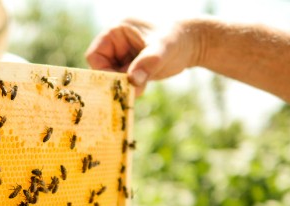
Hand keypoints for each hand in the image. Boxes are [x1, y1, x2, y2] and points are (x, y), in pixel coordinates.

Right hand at [85, 19, 202, 95]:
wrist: (193, 44)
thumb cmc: (177, 38)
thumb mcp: (162, 48)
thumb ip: (148, 62)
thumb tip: (132, 80)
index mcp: (117, 31)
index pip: (95, 54)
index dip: (101, 70)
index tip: (116, 81)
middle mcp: (116, 44)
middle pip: (102, 68)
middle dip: (114, 81)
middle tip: (128, 90)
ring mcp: (123, 57)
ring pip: (112, 78)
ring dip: (123, 87)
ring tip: (140, 87)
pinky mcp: (131, 68)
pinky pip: (122, 82)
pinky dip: (129, 89)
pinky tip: (142, 88)